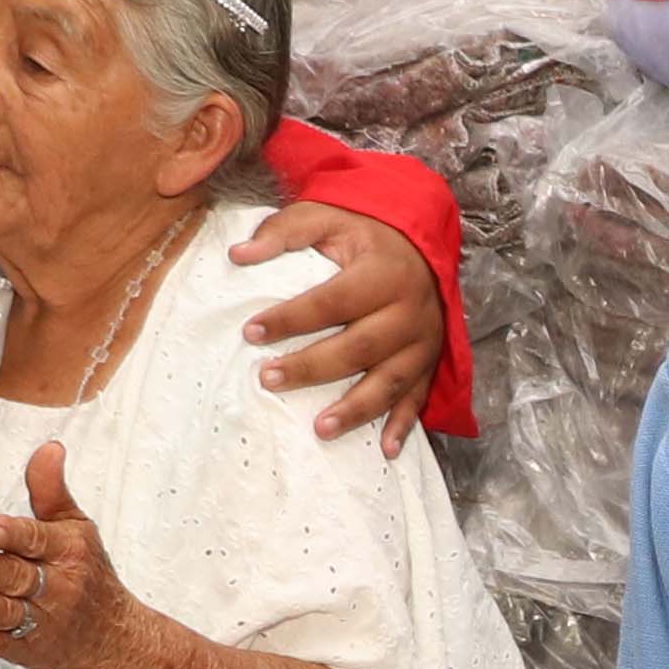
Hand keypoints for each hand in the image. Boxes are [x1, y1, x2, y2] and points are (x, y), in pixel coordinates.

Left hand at [0, 441, 145, 668]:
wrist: (111, 638)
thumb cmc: (87, 574)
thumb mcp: (76, 528)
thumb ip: (51, 491)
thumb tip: (49, 448)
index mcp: (67, 551)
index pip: (38, 540)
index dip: (13, 535)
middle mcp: (56, 587)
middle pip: (17, 576)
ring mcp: (41, 622)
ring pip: (8, 613)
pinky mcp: (26, 649)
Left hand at [232, 200, 449, 455]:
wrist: (421, 242)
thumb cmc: (365, 234)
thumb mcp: (326, 217)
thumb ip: (284, 232)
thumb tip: (239, 254)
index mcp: (383, 272)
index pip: (332, 301)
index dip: (291, 318)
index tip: (250, 331)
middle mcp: (409, 310)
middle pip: (359, 347)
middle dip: (312, 367)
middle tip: (269, 380)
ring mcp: (423, 341)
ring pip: (390, 381)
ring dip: (356, 409)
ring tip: (319, 429)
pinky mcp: (429, 362)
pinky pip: (417, 398)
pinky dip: (402, 426)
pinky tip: (384, 451)